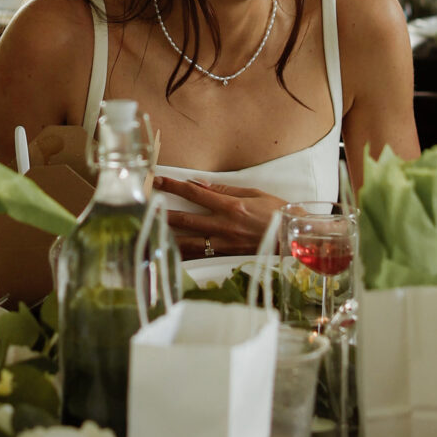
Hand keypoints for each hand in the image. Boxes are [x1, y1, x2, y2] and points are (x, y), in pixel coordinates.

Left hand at [156, 177, 284, 259]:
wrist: (294, 238)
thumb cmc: (277, 212)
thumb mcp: (254, 193)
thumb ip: (227, 190)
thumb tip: (202, 185)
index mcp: (230, 207)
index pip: (194, 193)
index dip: (173, 186)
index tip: (157, 180)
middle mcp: (224, 226)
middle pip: (185, 220)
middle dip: (162, 213)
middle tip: (143, 209)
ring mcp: (225, 244)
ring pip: (189, 243)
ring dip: (168, 238)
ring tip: (150, 234)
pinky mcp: (228, 257)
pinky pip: (201, 256)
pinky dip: (185, 255)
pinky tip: (171, 254)